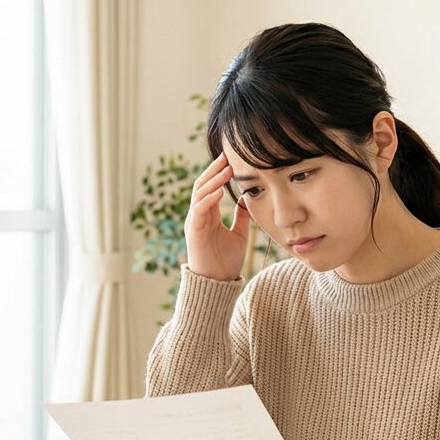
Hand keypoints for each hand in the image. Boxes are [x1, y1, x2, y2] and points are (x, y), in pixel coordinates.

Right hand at [183, 153, 250, 280]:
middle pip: (202, 185)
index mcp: (208, 215)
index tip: (231, 159)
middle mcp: (198, 216)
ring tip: (226, 169)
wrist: (217, 284)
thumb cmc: (226, 261)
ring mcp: (194, 223)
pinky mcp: (194, 232)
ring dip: (213, 180)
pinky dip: (208, 199)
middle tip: (227, 155)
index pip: (210, 186)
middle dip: (214, 170)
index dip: (219, 172)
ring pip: (200, 194)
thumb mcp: (238, 234)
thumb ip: (241, 216)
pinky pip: (199, 210)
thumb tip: (246, 198)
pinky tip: (220, 190)